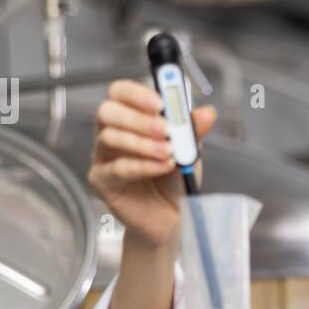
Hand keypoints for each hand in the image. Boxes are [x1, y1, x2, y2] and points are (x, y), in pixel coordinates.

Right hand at [87, 79, 216, 248]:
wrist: (172, 215)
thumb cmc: (174, 178)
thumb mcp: (189, 150)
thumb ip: (194, 131)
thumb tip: (207, 112)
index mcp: (130, 116)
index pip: (120, 93)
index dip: (136, 94)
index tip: (160, 104)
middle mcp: (111, 132)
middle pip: (107, 112)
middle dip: (137, 119)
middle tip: (165, 130)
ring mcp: (103, 156)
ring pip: (109, 138)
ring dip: (143, 144)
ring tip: (169, 153)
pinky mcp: (101, 180)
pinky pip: (117, 168)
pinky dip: (143, 166)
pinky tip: (162, 167)